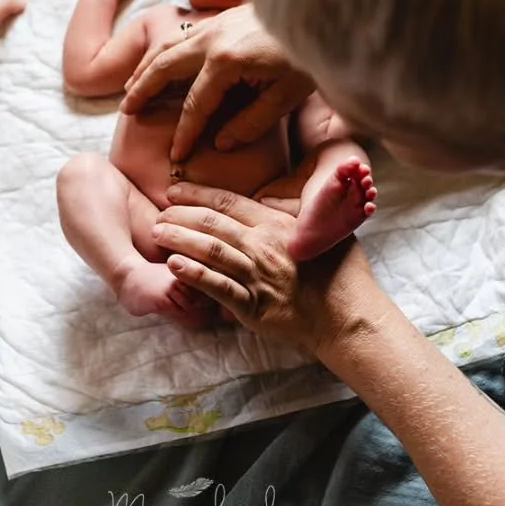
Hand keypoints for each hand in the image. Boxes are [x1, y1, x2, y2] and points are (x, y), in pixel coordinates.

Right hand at [120, 5, 314, 161]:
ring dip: (146, 67)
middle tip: (126, 110)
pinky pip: (182, 36)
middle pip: (165, 67)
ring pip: (168, 46)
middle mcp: (212, 39)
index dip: (184, 133)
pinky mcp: (223, 17)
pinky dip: (164, 52)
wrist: (321, 8)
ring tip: (131, 86)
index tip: (175, 155)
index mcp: (226, 62)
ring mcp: (215, 24)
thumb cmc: (309, 54)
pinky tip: (162, 62)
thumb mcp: (286, 96)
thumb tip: (220, 143)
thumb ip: (251, 123)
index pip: (196, 105)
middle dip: (143, 90)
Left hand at [152, 183, 385, 353]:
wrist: (347, 316)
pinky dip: (193, 274)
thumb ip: (298, 213)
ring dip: (179, 239)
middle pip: (212, 223)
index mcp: (278, 224)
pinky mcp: (252, 306)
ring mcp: (257, 276)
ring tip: (157, 232)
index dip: (198, 193)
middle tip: (158, 212)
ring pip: (210, 250)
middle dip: (179, 214)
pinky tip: (173, 265)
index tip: (175, 189)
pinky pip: (217, 287)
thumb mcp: (325, 231)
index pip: (229, 202)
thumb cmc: (342, 274)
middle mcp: (264, 245)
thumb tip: (279, 198)